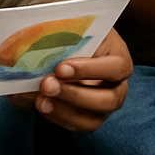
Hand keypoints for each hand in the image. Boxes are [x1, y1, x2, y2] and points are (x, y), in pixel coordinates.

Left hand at [9, 28, 132, 131]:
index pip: (117, 67)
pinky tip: (42, 105)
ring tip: (41, 100)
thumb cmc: (69, 33)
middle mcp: (117, 84)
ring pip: (93, 119)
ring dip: (65, 111)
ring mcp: (104, 104)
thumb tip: (36, 54)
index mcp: (118, 55)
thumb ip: (59, 39)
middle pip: (109, 100)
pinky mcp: (88, 117)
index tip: (61, 68)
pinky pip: (76, 125)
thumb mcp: (68, 28)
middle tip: (47, 85)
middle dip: (76, 95)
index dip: (91, 70)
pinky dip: (57, 117)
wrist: (60, 47)